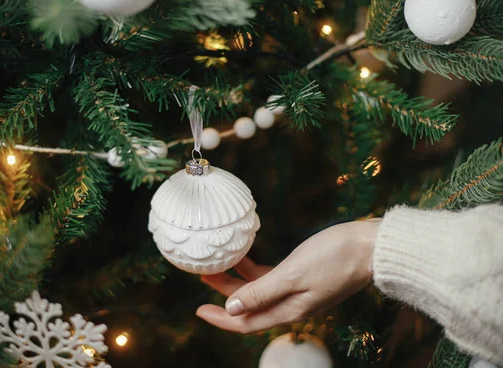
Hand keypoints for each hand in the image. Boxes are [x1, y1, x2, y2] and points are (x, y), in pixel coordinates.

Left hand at [196, 220, 379, 333]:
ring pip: (258, 291)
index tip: (198, 309)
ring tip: (217, 265)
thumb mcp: (293, 274)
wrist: (371, 247)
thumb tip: (231, 308)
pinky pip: (271, 278)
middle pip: (248, 306)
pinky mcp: (302, 276)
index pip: (246, 322)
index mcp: (288, 309)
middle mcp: (290, 304)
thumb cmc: (335, 258)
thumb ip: (262, 291)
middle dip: (223, 294)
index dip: (220, 319)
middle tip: (202, 276)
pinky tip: (244, 258)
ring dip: (236, 281)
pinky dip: (254, 270)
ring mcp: (297, 290)